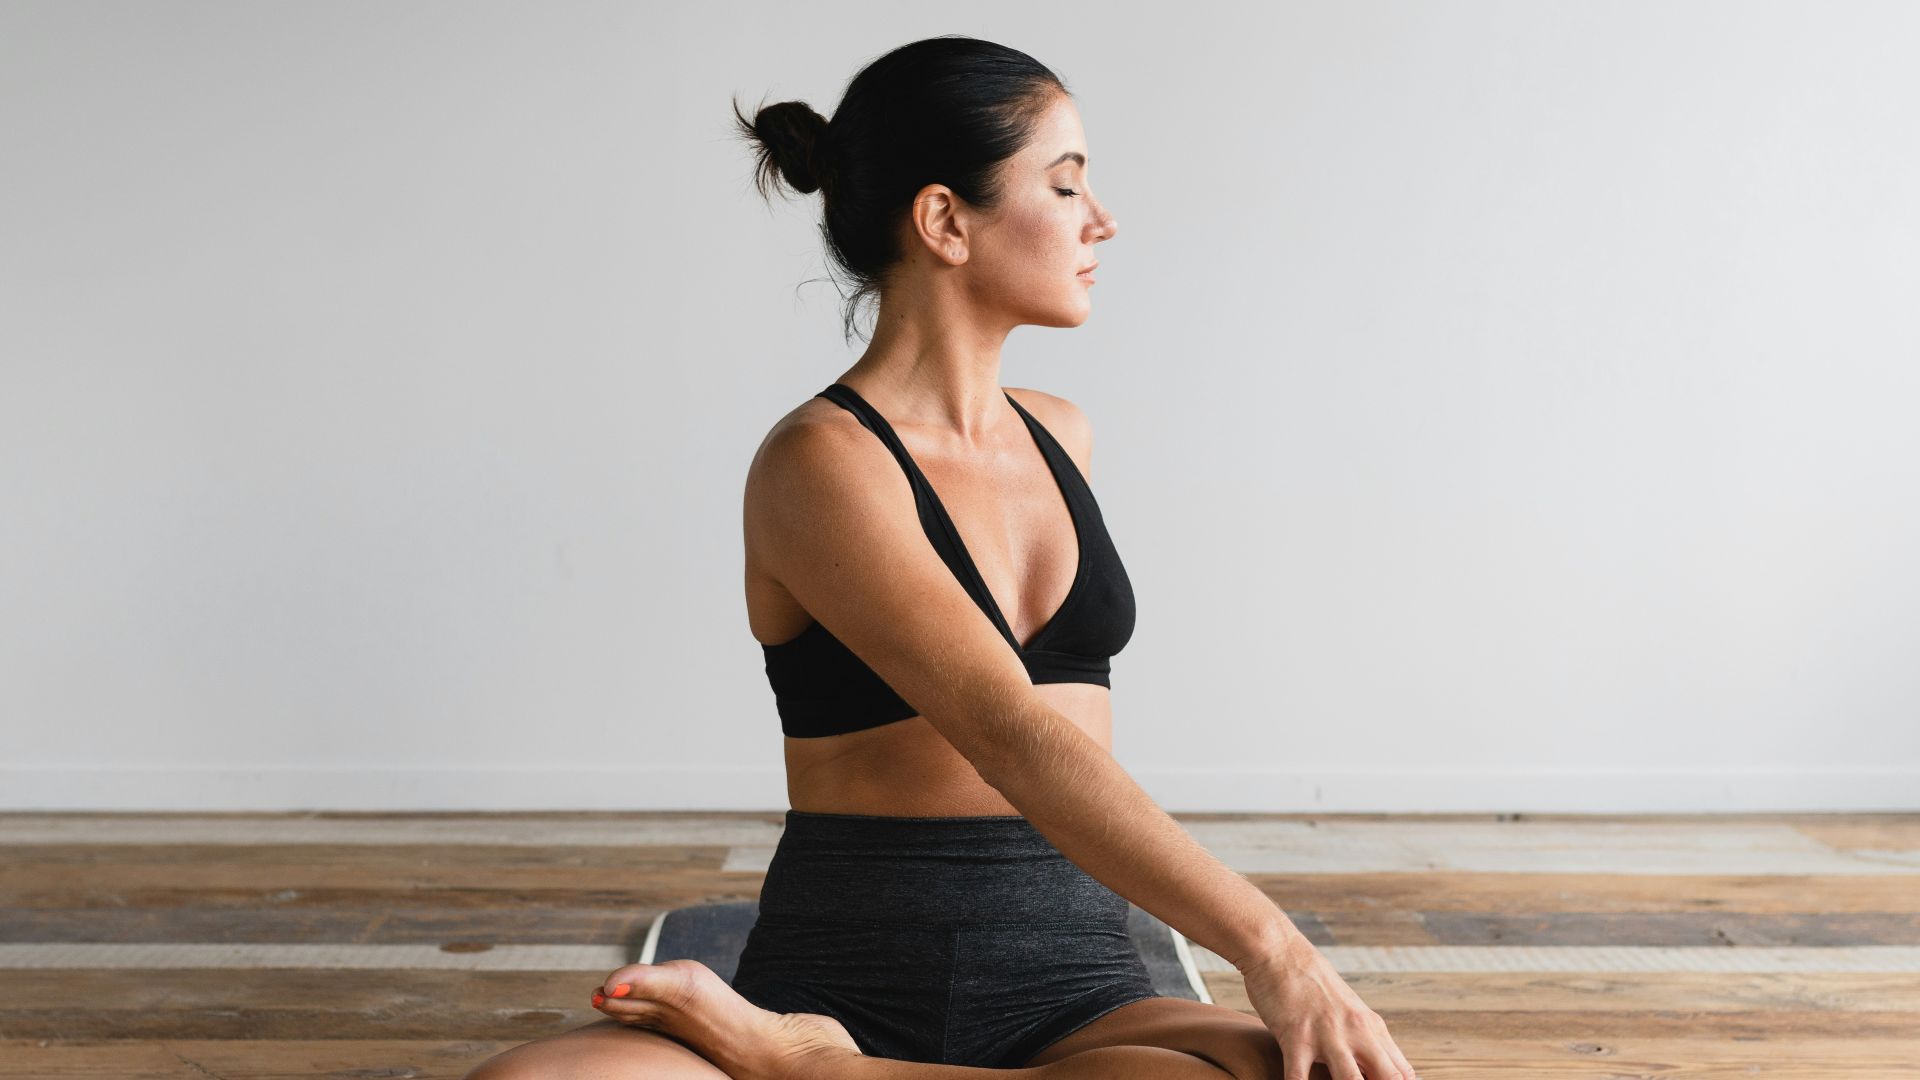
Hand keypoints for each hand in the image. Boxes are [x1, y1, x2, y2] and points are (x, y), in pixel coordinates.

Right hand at [1238, 936, 1416, 1079]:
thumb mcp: (1350, 1008)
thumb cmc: (1312, 983)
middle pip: (1387, 1078)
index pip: (1401, 1073)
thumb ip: (1367, 1038)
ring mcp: (1327, 1034)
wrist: (1279, 951)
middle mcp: (1355, 1031)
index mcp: (1371, 1027)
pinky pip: (1298, 1078)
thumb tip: (1382, 1069)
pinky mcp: (1296, 1036)